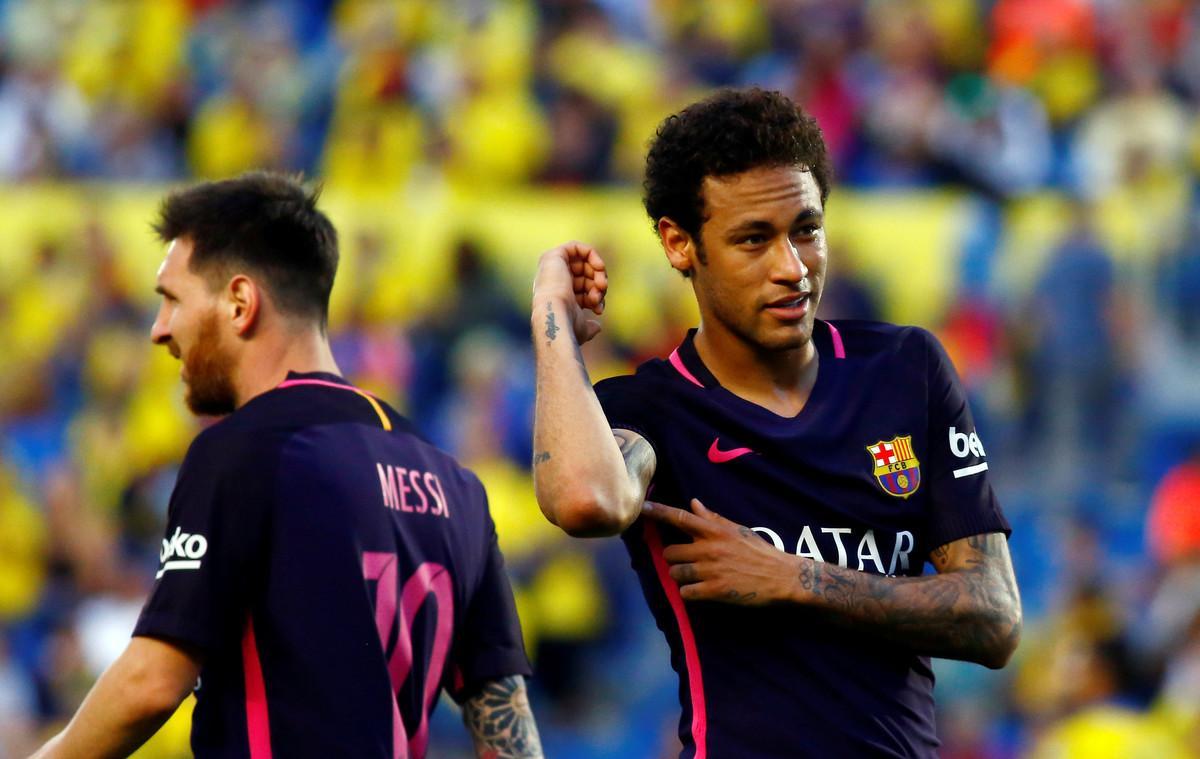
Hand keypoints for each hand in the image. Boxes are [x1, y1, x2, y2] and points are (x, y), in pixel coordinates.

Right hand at [532, 241, 607, 343]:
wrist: (555, 314)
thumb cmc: (566, 324)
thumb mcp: (582, 327)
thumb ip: (589, 327)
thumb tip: (597, 328)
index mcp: (558, 295)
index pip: (582, 290)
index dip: (595, 297)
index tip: (599, 309)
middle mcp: (553, 280)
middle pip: (585, 275)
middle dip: (598, 284)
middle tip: (602, 292)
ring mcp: (552, 267)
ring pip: (584, 262)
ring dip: (598, 272)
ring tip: (601, 285)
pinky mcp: (554, 255)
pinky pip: (577, 247)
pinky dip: (592, 255)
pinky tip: (599, 267)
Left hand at [642, 499, 798, 605]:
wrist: (782, 577)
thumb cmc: (759, 551)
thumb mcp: (737, 530)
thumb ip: (713, 518)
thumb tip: (694, 503)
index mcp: (714, 531)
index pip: (680, 518)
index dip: (658, 512)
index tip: (642, 507)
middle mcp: (709, 548)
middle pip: (670, 552)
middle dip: (674, 559)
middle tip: (686, 562)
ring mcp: (711, 570)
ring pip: (675, 574)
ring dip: (680, 577)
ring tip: (694, 578)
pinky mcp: (715, 591)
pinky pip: (686, 593)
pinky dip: (689, 594)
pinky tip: (699, 591)